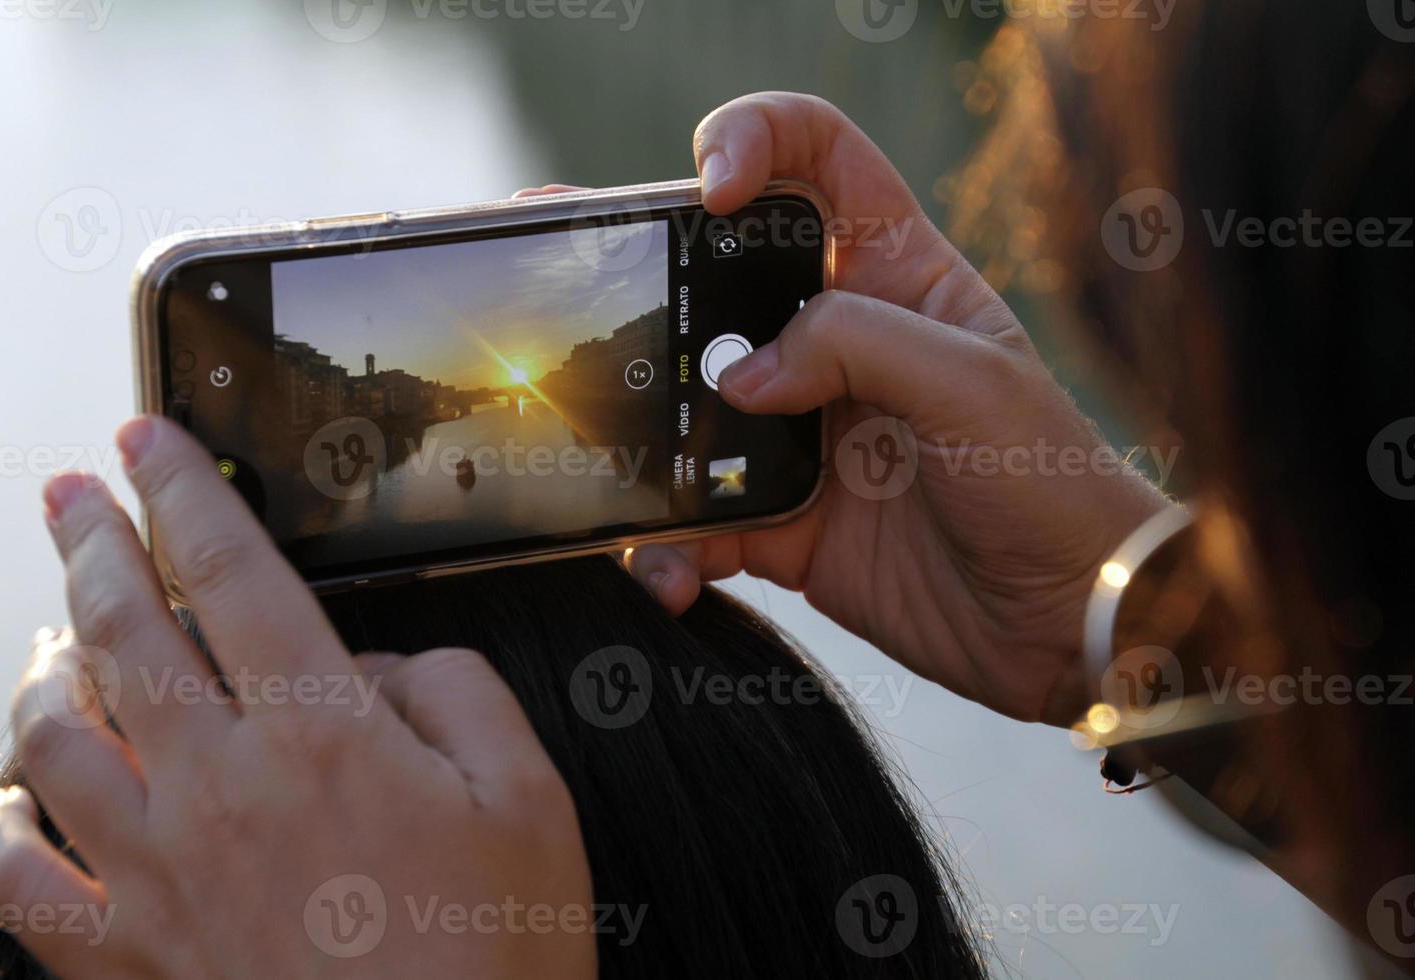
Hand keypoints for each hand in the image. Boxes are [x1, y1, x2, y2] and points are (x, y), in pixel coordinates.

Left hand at [0, 417, 595, 977]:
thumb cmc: (491, 962)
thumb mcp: (530, 797)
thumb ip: (457, 692)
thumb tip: (378, 663)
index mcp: (321, 735)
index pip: (228, 572)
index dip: (182, 492)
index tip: (148, 444)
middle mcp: (219, 788)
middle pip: (122, 628)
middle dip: (88, 541)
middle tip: (70, 493)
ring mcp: (155, 876)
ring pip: (51, 737)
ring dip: (40, 662)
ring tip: (49, 631)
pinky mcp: (125, 960)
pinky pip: (18, 882)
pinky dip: (1, 826)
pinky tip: (16, 800)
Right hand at [620, 92, 1170, 724]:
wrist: (1064, 627)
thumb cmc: (1053, 486)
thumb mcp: (972, 383)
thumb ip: (853, 343)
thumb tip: (737, 376)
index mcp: (894, 277)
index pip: (814, 162)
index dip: (753, 140)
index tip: (710, 189)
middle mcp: (836, 345)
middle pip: (717, 278)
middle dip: (642, 274)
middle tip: (572, 283)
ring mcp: (800, 435)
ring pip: (686, 406)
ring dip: (635, 434)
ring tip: (599, 467)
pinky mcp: (781, 522)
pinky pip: (696, 521)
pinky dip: (668, 548)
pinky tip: (672, 573)